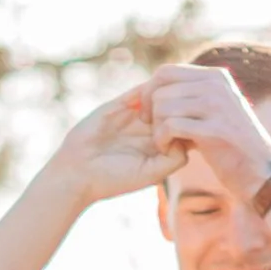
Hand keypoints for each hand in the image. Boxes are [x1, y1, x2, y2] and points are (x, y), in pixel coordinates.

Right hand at [52, 88, 183, 207]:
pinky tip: (142, 113)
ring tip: (154, 120)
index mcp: (162, 145)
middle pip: (178, 106)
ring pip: (162, 94)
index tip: (188, 132)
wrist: (78, 172)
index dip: (192, 123)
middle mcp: (152, 128)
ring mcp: (136, 114)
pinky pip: (140, 90)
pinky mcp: (119, 104)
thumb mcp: (151, 174)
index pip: (187, 125)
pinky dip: (147, 93)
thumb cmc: (114, 179)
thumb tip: (188, 136)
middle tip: (171, 122)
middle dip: (181, 108)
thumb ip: (175, 158)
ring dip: (164, 100)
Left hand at [145, 64, 270, 204]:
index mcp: (216, 76)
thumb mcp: (214, 111)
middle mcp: (217, 85)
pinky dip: (162, 140)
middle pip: (160, 88)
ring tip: (166, 144)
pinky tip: (170, 150)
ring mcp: (217, 105)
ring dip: (156, 130)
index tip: (148, 115)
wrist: (261, 174)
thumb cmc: (232, 147)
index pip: (166, 72)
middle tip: (155, 133)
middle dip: (149, 112)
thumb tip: (153, 88)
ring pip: (162, 106)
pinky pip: (170, 126)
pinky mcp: (214, 129)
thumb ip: (191, 96)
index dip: (148, 92)